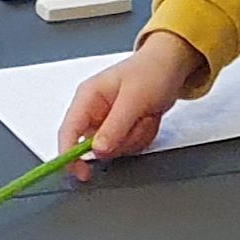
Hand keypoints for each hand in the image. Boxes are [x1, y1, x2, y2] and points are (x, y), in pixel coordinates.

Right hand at [57, 32, 205, 180]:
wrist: (171, 66)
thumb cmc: (151, 72)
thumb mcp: (133, 99)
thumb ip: (114, 126)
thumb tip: (97, 150)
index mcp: (88, 97)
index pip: (68, 132)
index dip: (69, 156)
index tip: (81, 173)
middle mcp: (94, 111)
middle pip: (96, 146)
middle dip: (121, 140)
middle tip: (137, 121)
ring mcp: (109, 122)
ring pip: (116, 149)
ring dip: (135, 137)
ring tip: (145, 114)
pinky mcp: (123, 129)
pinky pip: (129, 147)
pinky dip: (142, 137)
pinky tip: (147, 118)